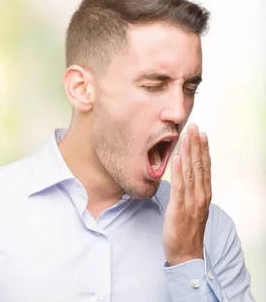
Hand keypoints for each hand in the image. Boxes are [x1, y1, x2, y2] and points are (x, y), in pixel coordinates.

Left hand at [162, 123, 211, 265]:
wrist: (186, 254)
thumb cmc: (186, 232)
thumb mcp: (191, 209)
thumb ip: (189, 193)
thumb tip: (183, 179)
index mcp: (204, 195)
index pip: (205, 168)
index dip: (203, 150)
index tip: (201, 134)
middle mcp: (201, 196)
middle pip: (200, 165)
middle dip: (196, 145)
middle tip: (194, 127)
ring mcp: (191, 202)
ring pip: (191, 172)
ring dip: (188, 152)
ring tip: (186, 136)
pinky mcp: (180, 208)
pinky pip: (180, 186)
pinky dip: (179, 170)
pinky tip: (176, 157)